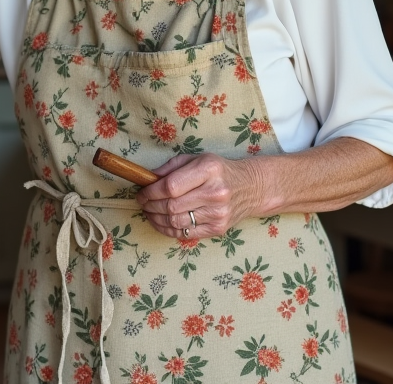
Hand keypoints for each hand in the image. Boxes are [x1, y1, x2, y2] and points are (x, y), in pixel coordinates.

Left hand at [135, 153, 264, 239]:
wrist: (251, 188)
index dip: (150, 192)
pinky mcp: (218, 229)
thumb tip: (148, 179)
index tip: (141, 193)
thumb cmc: (220, 171)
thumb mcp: (198, 159)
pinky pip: (186, 234)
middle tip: (143, 203)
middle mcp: (215, 193)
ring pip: (176, 222)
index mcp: (208, 170)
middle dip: (150, 206)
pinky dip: (168, 230)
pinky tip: (161, 223)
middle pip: (171, 206)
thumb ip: (172, 167)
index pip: (171, 186)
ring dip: (156, 219)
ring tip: (149, 212)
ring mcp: (218, 214)